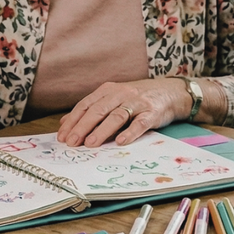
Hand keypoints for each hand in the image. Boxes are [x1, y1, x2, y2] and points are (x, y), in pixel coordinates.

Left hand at [58, 79, 187, 146]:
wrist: (170, 92)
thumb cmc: (137, 98)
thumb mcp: (113, 98)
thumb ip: (91, 109)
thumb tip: (64, 123)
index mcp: (108, 90)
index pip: (86, 105)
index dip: (73, 120)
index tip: (63, 136)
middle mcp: (121, 94)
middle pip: (98, 110)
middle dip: (83, 126)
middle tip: (72, 142)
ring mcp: (137, 102)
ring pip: (116, 116)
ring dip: (102, 130)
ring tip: (90, 144)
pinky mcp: (152, 112)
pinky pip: (140, 123)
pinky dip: (130, 132)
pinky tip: (120, 141)